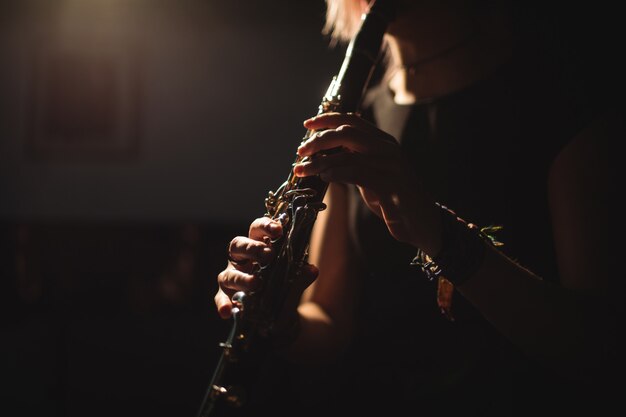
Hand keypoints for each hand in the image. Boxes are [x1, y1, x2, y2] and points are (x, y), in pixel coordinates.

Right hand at [214, 216, 317, 320]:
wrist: (281, 316)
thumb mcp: (295, 281)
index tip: (279, 230)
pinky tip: (228, 311)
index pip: (256, 229)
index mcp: (257, 246)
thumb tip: (312, 270)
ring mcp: (231, 277)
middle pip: (238, 245)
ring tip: (257, 284)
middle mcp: (241, 259)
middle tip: (268, 255)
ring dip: (242, 278)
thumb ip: (301, 276)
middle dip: (252, 248)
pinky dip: (223, 304)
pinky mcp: (226, 296)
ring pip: (229, 273)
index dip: (265, 226)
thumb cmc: (283, 287)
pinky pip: (221, 299)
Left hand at [295, 112, 435, 249]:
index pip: (352, 120)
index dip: (327, 119)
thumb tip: (323, 156)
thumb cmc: (393, 200)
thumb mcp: (371, 176)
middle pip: (347, 133)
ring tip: (304, 169)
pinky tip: (324, 177)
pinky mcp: (391, 185)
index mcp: (383, 142)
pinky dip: (336, 173)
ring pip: (348, 155)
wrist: (421, 223)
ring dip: (321, 162)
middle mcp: (388, 149)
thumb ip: (353, 162)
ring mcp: (391, 166)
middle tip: (300, 151)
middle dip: (319, 140)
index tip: (307, 124)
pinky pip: (357, 174)